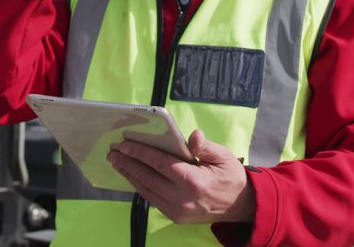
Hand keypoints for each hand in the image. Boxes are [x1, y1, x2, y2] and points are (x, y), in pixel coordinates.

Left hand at [107, 129, 255, 224]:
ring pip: (146, 191)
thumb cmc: (231, 177)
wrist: (240, 206)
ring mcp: (178, 211)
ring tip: (118, 163)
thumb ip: (205, 146)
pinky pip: (152, 199)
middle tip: (113, 153)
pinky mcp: (176, 216)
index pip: (160, 164)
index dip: (140, 153)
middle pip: (147, 178)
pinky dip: (140, 187)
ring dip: (130, 175)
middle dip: (128, 163)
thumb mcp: (223, 156)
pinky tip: (133, 176)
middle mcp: (183, 198)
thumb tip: (193, 136)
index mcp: (194, 181)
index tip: (124, 144)